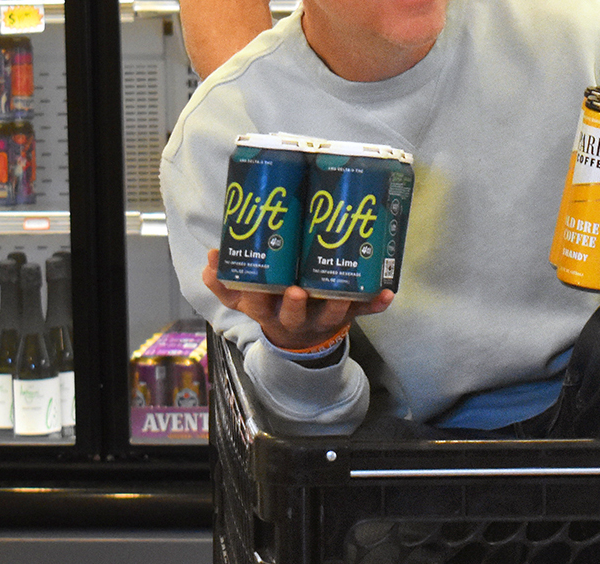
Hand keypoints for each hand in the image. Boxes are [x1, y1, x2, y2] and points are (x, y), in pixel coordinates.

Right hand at [202, 248, 393, 351]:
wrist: (300, 342)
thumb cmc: (271, 308)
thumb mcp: (243, 300)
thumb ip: (223, 282)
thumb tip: (211, 257)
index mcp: (267, 312)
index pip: (255, 307)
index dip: (254, 297)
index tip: (257, 283)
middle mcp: (295, 319)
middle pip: (294, 316)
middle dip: (295, 305)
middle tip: (296, 291)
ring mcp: (322, 319)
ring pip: (332, 315)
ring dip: (339, 303)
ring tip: (346, 291)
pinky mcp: (346, 315)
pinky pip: (363, 311)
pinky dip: (375, 303)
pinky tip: (387, 292)